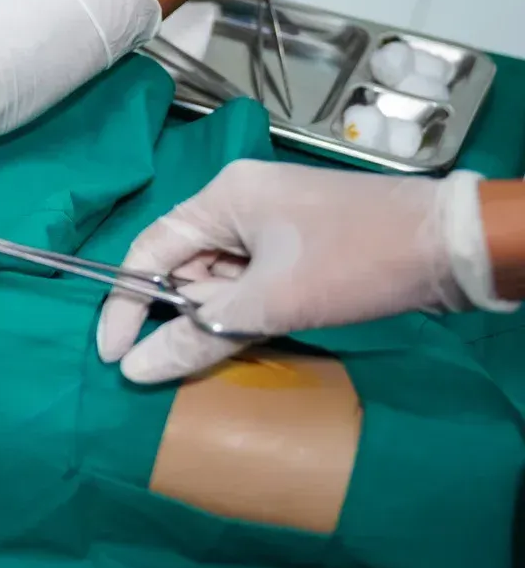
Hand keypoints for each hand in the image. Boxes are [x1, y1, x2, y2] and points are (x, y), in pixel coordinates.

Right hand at [96, 161, 506, 383]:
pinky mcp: (300, 237)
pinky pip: (251, 275)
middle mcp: (239, 197)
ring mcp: (272, 215)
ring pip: (219, 274)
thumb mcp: (271, 304)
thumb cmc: (354, 261)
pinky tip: (270, 323)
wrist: (452, 244)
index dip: (125, 306)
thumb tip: (135, 371)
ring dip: (223, 310)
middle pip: (184, 263)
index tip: (115, 356)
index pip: (149, 251)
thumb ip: (196, 337)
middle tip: (204, 346)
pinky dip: (250, 304)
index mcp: (222, 196)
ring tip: (253, 331)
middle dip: (186, 309)